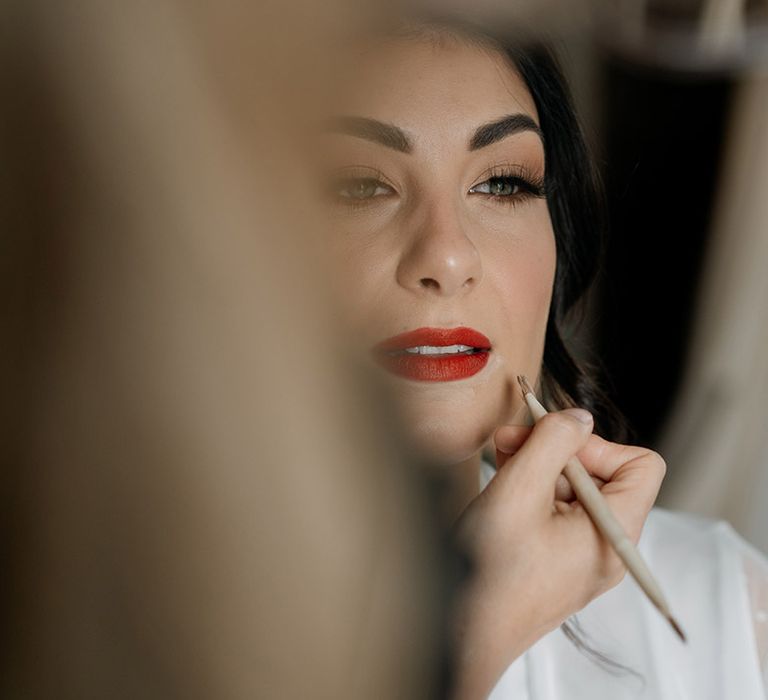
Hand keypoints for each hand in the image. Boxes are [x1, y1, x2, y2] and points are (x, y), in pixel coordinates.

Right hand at [448, 408, 665, 699]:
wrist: (463, 634)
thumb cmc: (490, 573)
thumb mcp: (519, 491)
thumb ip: (552, 443)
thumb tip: (579, 416)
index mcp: (614, 533)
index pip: (641, 466)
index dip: (597, 445)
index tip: (553, 446)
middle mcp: (606, 547)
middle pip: (601, 474)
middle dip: (555, 450)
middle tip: (508, 440)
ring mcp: (582, 557)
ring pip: (572, 491)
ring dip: (537, 468)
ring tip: (498, 459)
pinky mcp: (557, 562)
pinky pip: (556, 514)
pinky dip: (531, 492)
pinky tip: (500, 485)